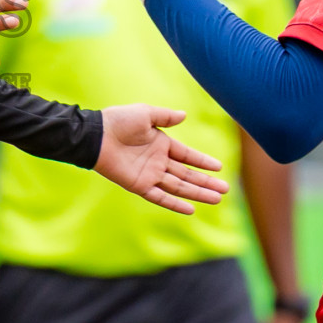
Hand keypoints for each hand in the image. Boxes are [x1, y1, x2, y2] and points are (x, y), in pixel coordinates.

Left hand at [95, 104, 227, 213]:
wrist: (97, 135)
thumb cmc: (118, 121)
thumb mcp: (145, 113)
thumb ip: (165, 116)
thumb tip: (184, 115)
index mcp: (161, 144)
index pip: (188, 156)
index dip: (203, 162)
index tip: (220, 167)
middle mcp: (158, 161)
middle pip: (187, 175)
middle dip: (206, 182)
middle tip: (226, 189)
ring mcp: (149, 174)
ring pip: (179, 187)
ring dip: (198, 193)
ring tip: (217, 199)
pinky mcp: (139, 185)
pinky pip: (160, 197)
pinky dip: (174, 204)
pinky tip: (191, 209)